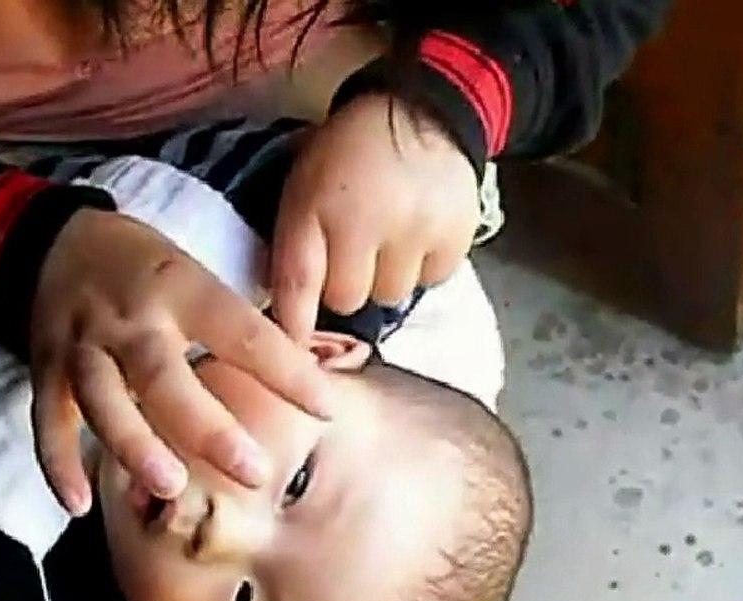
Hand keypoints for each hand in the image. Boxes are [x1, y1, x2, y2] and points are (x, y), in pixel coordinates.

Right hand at [30, 208, 333, 514]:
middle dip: (207, 428)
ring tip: (170, 488)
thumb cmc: (147, 268)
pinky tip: (79, 505)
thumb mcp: (196, 273)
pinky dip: (58, 465)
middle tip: (252, 472)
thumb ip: (240, 321)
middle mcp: (130, 318)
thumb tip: (311, 373)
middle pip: (163, 376)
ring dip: (134, 446)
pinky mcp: (46, 370)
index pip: (241, 332)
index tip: (326, 408)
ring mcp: (82, 345)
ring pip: (102, 401)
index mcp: (180, 287)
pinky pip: (47, 422)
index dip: (285, 370)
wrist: (56, 241)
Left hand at [271, 93, 480, 339]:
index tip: (290, 349)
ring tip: (389, 238)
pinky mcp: (454, 237)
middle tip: (352, 252)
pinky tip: (417, 232)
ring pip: (390, 296)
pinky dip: (422, 264)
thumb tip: (288, 311)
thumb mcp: (304, 182)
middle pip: (347, 300)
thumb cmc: (350, 150)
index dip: (292, 323)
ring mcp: (414, 231)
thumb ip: (295, 240)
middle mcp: (365, 222)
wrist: (424, 110)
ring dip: (385, 277)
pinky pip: (430, 280)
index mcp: (315, 204)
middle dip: (345, 284)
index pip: (298, 282)